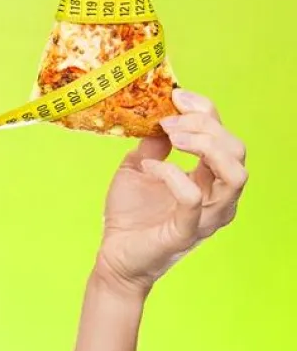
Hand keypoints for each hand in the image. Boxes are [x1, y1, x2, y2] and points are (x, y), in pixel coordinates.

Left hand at [95, 89, 247, 295]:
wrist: (114, 255)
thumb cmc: (130, 215)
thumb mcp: (138, 167)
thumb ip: (152, 143)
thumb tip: (158, 116)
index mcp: (209, 178)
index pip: (224, 136)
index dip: (205, 110)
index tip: (176, 95)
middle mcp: (217, 196)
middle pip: (236, 150)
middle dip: (205, 125)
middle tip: (169, 120)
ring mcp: (207, 216)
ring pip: (234, 174)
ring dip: (205, 146)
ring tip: (172, 138)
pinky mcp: (187, 232)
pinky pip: (193, 198)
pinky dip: (172, 175)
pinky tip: (149, 168)